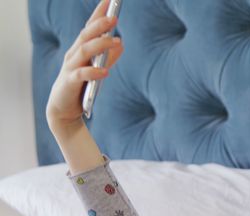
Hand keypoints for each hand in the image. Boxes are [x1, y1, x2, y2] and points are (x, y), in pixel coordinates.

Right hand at [46, 0, 123, 129]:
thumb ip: (109, 57)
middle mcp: (74, 54)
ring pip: (84, 51)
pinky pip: (81, 75)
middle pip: (86, 35)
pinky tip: (105, 71)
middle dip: (100, 25)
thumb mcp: (98, 70)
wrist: (64, 108)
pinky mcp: (69, 82)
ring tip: (116, 41)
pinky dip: (93, 72)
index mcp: (81, 49)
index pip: (90, 27)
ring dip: (100, 45)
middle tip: (114, 18)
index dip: (99, 13)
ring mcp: (70, 67)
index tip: (110, 0)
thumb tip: (121, 43)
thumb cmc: (82, 86)